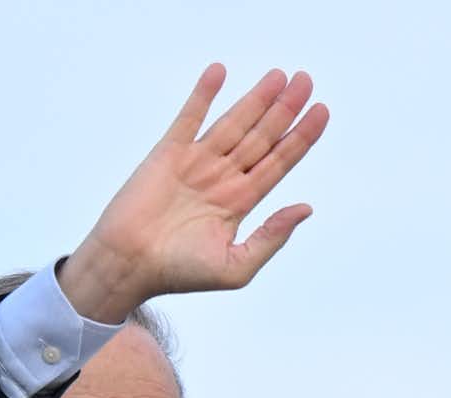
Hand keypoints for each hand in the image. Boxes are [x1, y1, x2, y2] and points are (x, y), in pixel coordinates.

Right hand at [59, 64, 330, 323]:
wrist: (129, 266)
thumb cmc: (179, 273)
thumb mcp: (237, 267)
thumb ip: (272, 237)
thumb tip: (305, 207)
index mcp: (241, 202)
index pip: (279, 161)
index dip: (301, 137)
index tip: (321, 111)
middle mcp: (223, 178)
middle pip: (262, 136)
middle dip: (285, 109)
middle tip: (306, 80)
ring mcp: (196, 162)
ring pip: (234, 122)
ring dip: (255, 98)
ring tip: (278, 75)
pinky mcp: (168, 153)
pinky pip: (189, 117)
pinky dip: (203, 95)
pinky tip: (219, 72)